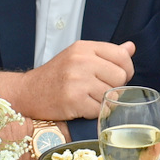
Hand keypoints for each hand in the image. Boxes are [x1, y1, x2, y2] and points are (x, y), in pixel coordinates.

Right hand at [0, 41, 136, 121]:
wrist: (28, 93)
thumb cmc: (56, 76)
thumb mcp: (79, 57)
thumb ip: (106, 54)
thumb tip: (130, 48)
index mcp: (84, 48)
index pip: (122, 56)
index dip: (126, 70)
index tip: (117, 77)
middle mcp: (81, 61)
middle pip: (120, 76)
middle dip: (114, 87)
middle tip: (98, 90)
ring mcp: (77, 80)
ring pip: (111, 95)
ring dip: (102, 101)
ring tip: (86, 98)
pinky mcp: (74, 100)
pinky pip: (99, 110)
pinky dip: (93, 112)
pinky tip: (81, 107)